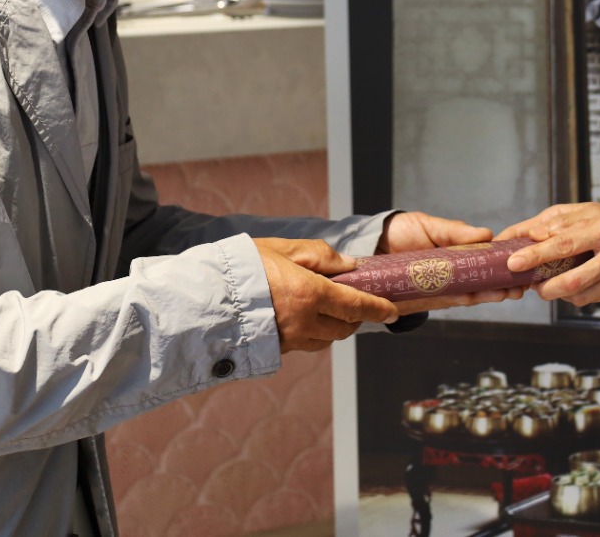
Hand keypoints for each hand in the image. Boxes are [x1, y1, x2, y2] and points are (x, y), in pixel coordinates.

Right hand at [254, 238, 399, 352]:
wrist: (206, 297)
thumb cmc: (243, 266)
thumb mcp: (283, 248)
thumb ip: (320, 255)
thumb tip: (349, 265)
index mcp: (310, 294)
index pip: (356, 306)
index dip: (378, 309)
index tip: (393, 311)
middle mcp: (304, 322)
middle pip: (345, 327)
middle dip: (356, 317)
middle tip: (355, 302)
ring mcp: (290, 340)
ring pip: (326, 339)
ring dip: (335, 327)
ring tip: (329, 310)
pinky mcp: (277, 350)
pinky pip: (305, 344)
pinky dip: (314, 333)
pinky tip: (304, 318)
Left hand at [379, 212, 520, 313]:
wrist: (372, 244)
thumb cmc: (402, 232)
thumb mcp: (431, 225)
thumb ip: (456, 232)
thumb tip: (487, 234)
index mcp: (456, 253)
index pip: (484, 260)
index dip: (502, 263)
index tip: (520, 262)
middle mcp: (453, 272)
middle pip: (483, 281)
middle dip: (503, 284)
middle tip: (521, 285)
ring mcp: (442, 286)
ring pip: (472, 293)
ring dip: (491, 294)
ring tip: (509, 292)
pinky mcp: (428, 299)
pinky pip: (450, 301)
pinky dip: (467, 299)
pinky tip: (482, 297)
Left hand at [497, 202, 599, 305]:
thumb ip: (574, 222)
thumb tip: (535, 234)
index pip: (556, 228)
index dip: (528, 238)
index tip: (506, 246)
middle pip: (562, 254)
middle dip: (533, 264)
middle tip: (513, 270)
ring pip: (576, 285)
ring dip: (552, 290)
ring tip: (541, 289)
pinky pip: (593, 297)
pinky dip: (577, 297)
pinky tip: (571, 293)